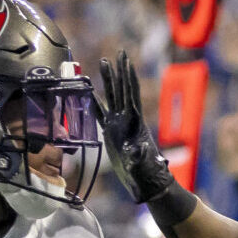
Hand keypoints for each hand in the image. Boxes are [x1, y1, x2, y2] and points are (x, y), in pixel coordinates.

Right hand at [97, 51, 179, 206]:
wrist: (146, 184)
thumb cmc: (147, 175)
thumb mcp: (142, 165)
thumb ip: (140, 157)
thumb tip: (138, 149)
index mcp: (135, 122)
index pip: (131, 93)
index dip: (128, 76)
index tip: (126, 59)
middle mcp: (127, 120)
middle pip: (122, 89)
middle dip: (119, 71)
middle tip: (117, 53)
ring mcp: (120, 126)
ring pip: (112, 98)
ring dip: (109, 81)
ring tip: (104, 64)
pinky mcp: (113, 134)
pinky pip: (102, 115)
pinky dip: (95, 103)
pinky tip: (90, 94)